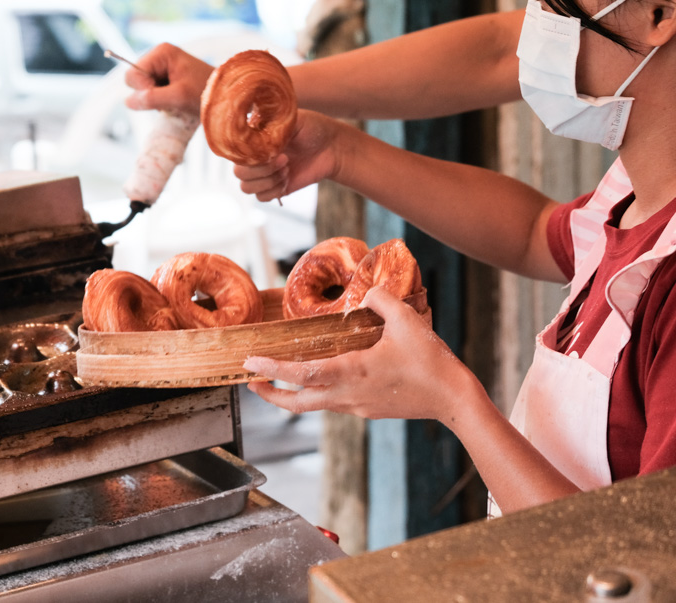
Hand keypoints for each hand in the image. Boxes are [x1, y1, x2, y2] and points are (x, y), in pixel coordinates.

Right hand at [124, 43, 214, 117]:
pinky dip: (160, 100)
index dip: (142, 90)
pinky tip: (174, 100)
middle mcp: (159, 56)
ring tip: (175, 100)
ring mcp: (162, 67)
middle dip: (148, 94)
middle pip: (135, 81)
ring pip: (142, 89)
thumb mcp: (179, 96)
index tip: (161, 99)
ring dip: (155, 99)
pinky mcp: (165, 78)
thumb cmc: (205, 92)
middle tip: (169, 99)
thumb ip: (153, 98)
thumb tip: (128, 102)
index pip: (132, 74)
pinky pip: (151, 92)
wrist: (224, 94)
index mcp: (161, 53)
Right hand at [233, 109, 346, 201]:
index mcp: (253, 139)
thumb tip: (252, 126)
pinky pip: (262, 197)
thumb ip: (269, 122)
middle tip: (284, 159)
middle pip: (238, 172)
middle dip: (260, 169)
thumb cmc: (312, 128)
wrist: (332, 147)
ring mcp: (263, 174)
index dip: (248, 155)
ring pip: (246, 187)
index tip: (269, 149)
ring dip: (268, 180)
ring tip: (287, 169)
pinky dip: (274, 190)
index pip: (235, 151)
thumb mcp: (291, 119)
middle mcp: (255, 157)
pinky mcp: (274, 188)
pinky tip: (289, 179)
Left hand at [245, 286, 476, 424]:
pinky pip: (333, 403)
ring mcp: (357, 407)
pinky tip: (320, 379)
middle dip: (270, 393)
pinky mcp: (368, 411)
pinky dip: (317, 393)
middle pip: (297, 401)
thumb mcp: (406, 320)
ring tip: (277, 381)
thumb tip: (366, 293)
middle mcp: (348, 394)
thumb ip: (381, 300)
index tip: (250, 363)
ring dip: (291, 395)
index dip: (272, 368)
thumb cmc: (430, 361)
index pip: (301, 373)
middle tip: (250, 381)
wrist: (453, 399)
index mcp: (351, 372)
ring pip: (314, 405)